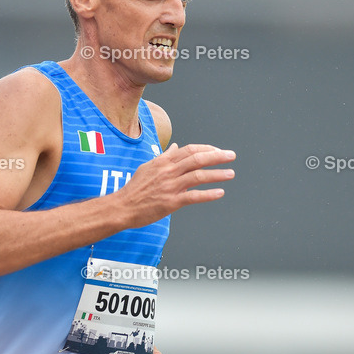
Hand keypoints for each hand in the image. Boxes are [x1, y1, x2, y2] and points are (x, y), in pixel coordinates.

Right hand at [117, 143, 234, 228]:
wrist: (122, 206)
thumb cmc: (135, 188)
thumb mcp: (148, 167)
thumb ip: (164, 157)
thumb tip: (175, 146)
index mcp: (163, 162)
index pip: (189, 150)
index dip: (206, 149)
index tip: (218, 151)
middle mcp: (168, 171)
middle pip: (197, 159)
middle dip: (217, 156)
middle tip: (231, 156)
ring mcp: (170, 186)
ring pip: (198, 176)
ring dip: (217, 174)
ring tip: (230, 173)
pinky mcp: (171, 202)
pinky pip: (193, 196)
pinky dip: (208, 194)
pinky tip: (220, 193)